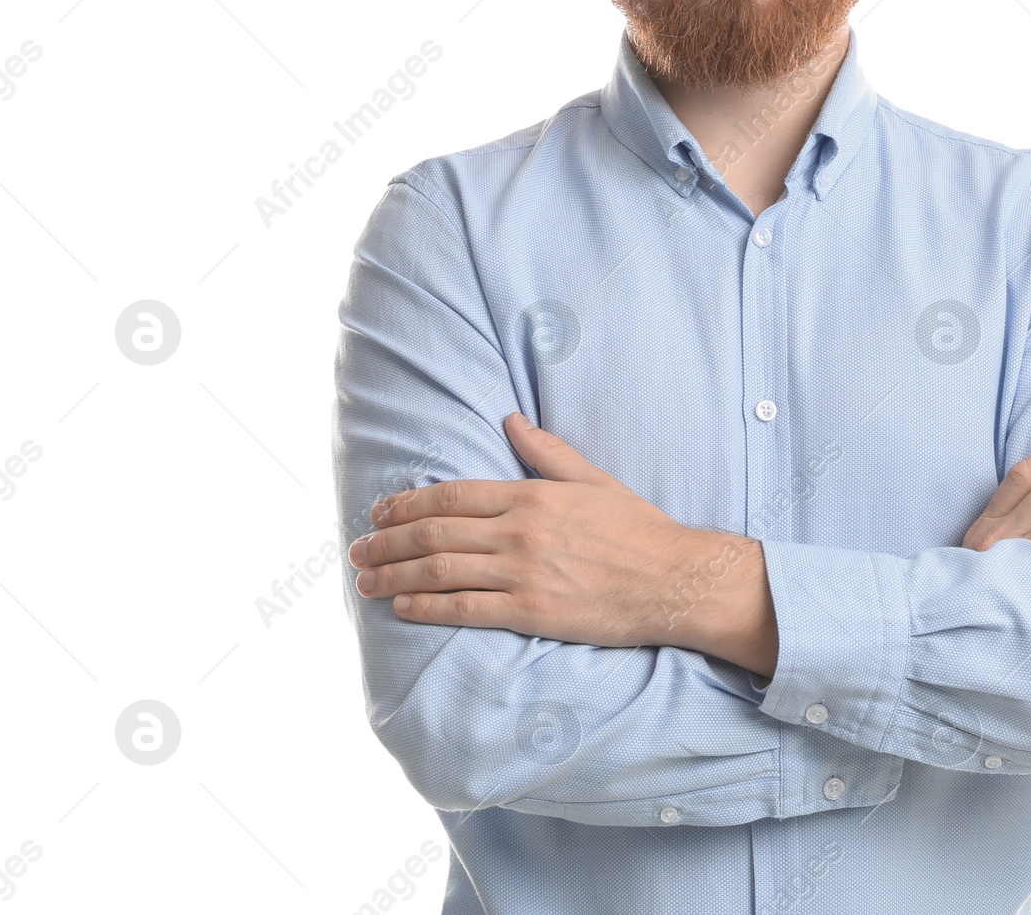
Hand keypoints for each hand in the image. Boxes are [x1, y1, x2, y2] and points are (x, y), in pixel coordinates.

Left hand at [348, 412, 717, 647]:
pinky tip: (402, 606)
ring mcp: (524, 573)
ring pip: (441, 571)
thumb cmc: (637, 529)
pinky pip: (465, 609)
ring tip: (365, 581)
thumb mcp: (593, 479)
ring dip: (394, 575)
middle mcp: (520, 531)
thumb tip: (511, 418)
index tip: (379, 510)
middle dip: (388, 541)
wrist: (673, 579)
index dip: (408, 503)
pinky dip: (427, 607)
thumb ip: (547, 451)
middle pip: (435, 533)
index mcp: (532, 495)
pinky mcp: (531, 612)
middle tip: (357, 549)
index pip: (453, 496)